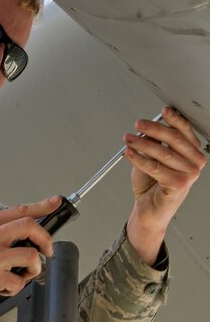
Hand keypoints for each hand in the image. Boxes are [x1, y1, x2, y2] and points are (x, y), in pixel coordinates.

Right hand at [0, 196, 60, 316]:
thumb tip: (27, 232)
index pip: (20, 210)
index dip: (42, 206)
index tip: (56, 202)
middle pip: (30, 226)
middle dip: (46, 240)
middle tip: (47, 251)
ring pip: (31, 255)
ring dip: (33, 269)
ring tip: (20, 276)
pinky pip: (20, 281)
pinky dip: (16, 288)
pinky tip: (4, 288)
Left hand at [124, 107, 206, 263]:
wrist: (149, 210)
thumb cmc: (153, 184)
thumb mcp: (152, 157)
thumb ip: (153, 142)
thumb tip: (149, 128)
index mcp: (192, 153)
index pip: (185, 131)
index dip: (173, 119)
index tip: (162, 111)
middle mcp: (195, 163)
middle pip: (174, 138)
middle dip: (154, 128)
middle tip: (138, 124)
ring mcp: (189, 175)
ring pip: (162, 152)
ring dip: (141, 143)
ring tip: (127, 139)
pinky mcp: (178, 185)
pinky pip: (154, 167)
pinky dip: (138, 158)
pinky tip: (128, 153)